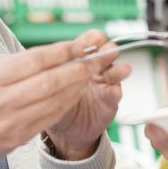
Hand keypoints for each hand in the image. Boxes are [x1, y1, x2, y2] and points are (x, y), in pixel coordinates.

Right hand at [0, 33, 127, 168]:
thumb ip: (13, 64)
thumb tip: (48, 54)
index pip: (35, 60)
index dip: (62, 51)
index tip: (81, 44)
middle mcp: (2, 100)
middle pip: (51, 80)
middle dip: (78, 68)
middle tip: (97, 58)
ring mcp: (12, 121)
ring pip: (55, 100)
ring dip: (78, 85)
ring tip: (92, 73)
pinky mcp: (20, 137)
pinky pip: (51, 117)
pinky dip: (67, 103)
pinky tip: (78, 92)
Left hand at [45, 30, 131, 159]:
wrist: (63, 129)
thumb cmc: (54, 101)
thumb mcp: (51, 83)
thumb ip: (53, 70)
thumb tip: (46, 55)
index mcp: (81, 59)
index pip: (90, 42)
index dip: (91, 39)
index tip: (92, 39)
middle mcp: (96, 69)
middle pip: (107, 53)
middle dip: (108, 50)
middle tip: (108, 50)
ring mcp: (104, 84)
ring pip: (116, 72)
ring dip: (118, 70)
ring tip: (121, 70)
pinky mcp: (110, 102)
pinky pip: (115, 95)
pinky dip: (115, 92)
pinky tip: (114, 91)